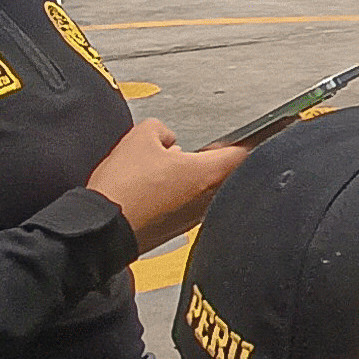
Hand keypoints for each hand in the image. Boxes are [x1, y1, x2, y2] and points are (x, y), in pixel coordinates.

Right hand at [84, 119, 246, 252]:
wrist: (102, 228)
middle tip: (206, 147)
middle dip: (218, 158)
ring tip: (172, 165)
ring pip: (208, 190)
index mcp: (207, 175)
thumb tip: (167, 139)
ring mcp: (193, 217)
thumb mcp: (140, 137)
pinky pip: (189, 204)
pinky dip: (181, 193)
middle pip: (229, 173)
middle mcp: (207, 200)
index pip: (244, 154)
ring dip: (196, 176)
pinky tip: (159, 186)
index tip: (256, 133)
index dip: (252, 139)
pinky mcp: (177, 228)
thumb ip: (161, 129)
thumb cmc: (123, 188)